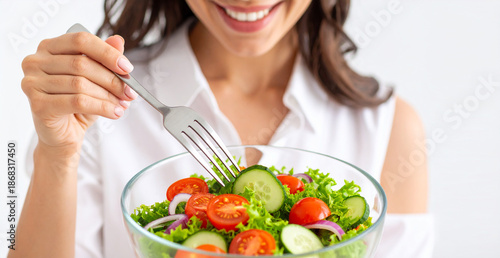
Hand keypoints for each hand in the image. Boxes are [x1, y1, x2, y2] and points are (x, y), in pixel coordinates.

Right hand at [21, 32, 136, 157]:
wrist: (64, 134)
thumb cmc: (78, 104)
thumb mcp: (95, 79)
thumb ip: (104, 58)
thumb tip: (118, 41)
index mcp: (49, 47)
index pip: (81, 40)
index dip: (107, 53)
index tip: (127, 68)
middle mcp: (35, 62)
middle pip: (82, 64)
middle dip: (112, 79)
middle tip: (130, 92)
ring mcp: (32, 83)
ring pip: (81, 84)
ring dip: (108, 96)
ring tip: (122, 104)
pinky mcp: (38, 104)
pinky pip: (77, 102)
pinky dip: (102, 107)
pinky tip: (114, 113)